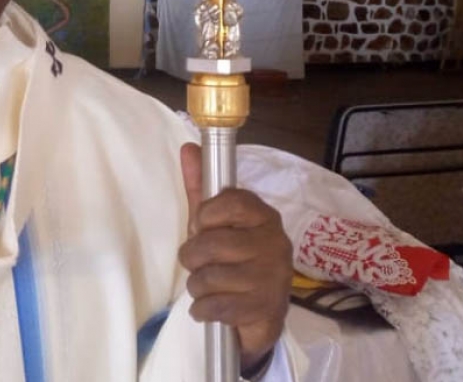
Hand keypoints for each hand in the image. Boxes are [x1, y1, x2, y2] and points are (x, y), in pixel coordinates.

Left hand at [178, 142, 292, 372]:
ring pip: (208, 277)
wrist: (263, 315)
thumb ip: (201, 188)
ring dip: (197, 287)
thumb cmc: (235, 261)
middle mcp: (274, 243)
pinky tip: (211, 307)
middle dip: (192, 257)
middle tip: (200, 263)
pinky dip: (202, 310)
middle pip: (210, 244)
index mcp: (264, 216)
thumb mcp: (217, 223)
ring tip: (208, 287)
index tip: (202, 226)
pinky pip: (214, 306)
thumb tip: (188, 148)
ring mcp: (272, 277)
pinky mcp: (265, 308)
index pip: (231, 201)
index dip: (206, 215)